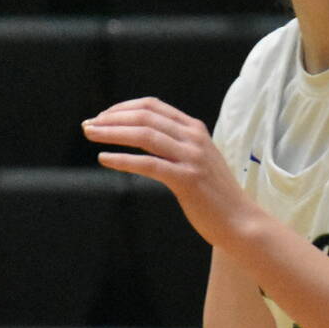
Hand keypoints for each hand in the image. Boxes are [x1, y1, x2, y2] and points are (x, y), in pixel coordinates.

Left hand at [84, 97, 255, 248]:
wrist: (240, 221)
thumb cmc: (215, 194)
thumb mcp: (198, 159)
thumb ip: (177, 145)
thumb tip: (145, 137)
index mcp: (195, 129)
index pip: (153, 106)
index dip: (123, 107)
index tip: (102, 116)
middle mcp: (194, 138)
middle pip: (145, 116)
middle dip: (112, 118)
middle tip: (88, 125)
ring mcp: (192, 157)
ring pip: (144, 135)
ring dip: (112, 133)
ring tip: (91, 135)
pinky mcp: (187, 179)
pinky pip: (148, 164)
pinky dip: (122, 159)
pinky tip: (105, 159)